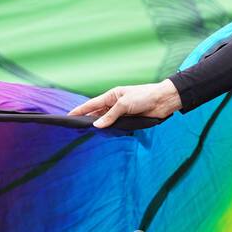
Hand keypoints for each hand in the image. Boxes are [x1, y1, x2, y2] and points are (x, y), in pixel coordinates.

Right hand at [67, 80, 182, 128]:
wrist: (163, 101)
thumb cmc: (144, 96)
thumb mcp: (124, 104)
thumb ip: (110, 115)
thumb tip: (97, 125)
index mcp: (112, 96)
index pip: (92, 104)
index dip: (80, 110)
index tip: (68, 115)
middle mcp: (115, 104)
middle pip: (97, 114)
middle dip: (87, 120)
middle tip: (75, 129)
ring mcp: (121, 113)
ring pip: (106, 121)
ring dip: (99, 127)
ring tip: (86, 133)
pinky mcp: (128, 120)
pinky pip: (115, 126)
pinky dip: (110, 130)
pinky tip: (104, 134)